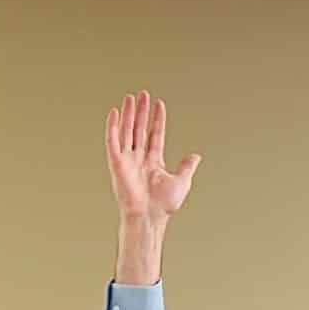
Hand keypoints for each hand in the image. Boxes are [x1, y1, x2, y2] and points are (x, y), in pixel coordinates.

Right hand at [106, 91, 201, 221]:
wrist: (149, 215)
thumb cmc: (164, 204)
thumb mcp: (181, 181)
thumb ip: (186, 167)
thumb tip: (196, 156)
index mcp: (153, 162)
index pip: (154, 135)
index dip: (157, 120)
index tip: (159, 104)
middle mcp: (139, 158)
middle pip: (139, 128)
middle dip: (141, 111)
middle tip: (143, 94)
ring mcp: (127, 159)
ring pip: (127, 130)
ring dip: (129, 113)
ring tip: (131, 97)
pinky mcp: (116, 162)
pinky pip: (113, 140)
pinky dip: (112, 126)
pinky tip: (115, 112)